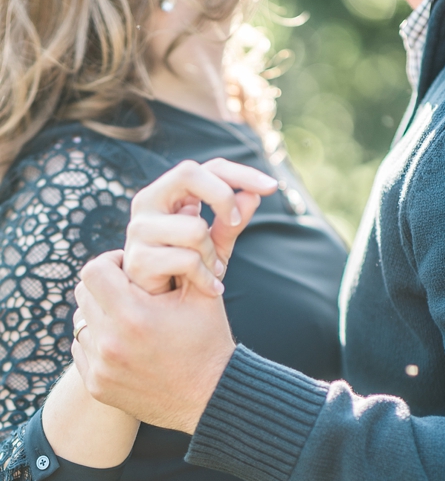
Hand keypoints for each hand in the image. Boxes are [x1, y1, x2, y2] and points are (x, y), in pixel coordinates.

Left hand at [72, 250, 235, 433]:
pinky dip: (99, 342)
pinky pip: (82, 348)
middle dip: (106, 287)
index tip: (127, 265)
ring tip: (131, 320)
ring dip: (102, 315)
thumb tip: (165, 232)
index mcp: (134, 316)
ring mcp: (101, 367)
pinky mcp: (97, 385)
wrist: (211, 397)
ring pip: (81, 321)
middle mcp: (110, 342)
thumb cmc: (209, 341)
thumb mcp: (204, 295)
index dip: (110, 261)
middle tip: (131, 291)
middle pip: (84, 294)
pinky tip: (127, 344)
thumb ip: (179, 261)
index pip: (94, 270)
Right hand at [125, 159, 278, 296]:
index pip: (207, 169)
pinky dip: (206, 277)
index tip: (272, 187)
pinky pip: (188, 260)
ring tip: (212, 271)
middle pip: (188, 173)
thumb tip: (253, 196)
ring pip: (195, 228)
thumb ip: (233, 221)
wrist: (164, 312)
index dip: (241, 174)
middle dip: (223, 197)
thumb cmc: (188, 271)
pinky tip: (209, 287)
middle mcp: (149, 202)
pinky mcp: (137, 259)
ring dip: (212, 255)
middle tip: (236, 222)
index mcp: (170, 193)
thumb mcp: (218, 244)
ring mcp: (139, 229)